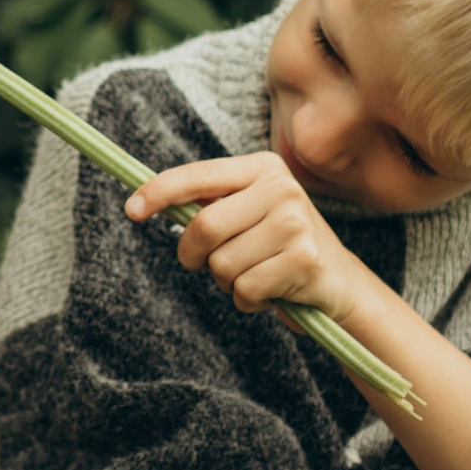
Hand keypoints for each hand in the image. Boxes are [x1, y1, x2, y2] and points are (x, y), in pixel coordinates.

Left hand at [124, 153, 365, 321]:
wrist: (339, 282)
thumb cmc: (278, 246)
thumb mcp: (249, 214)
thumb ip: (210, 206)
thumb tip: (146, 203)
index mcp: (263, 168)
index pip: (199, 176)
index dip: (159, 192)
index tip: (131, 210)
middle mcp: (282, 188)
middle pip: (203, 227)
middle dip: (192, 255)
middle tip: (204, 264)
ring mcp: (296, 224)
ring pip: (222, 265)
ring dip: (226, 282)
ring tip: (254, 274)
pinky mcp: (304, 260)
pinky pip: (245, 290)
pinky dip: (247, 301)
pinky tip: (271, 291)